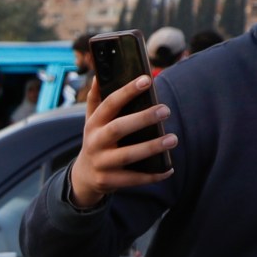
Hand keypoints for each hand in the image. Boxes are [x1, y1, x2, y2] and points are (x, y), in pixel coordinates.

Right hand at [67, 73, 175, 210]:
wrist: (83, 177)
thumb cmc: (96, 141)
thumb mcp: (92, 121)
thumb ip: (96, 99)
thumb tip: (99, 75)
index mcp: (93, 124)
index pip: (109, 103)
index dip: (127, 91)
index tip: (147, 79)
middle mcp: (95, 142)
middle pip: (118, 128)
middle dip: (143, 119)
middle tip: (166, 110)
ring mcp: (101, 163)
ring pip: (128, 155)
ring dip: (151, 147)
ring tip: (173, 139)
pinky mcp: (108, 181)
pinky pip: (133, 179)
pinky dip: (152, 176)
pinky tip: (169, 169)